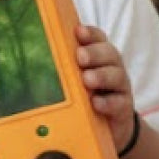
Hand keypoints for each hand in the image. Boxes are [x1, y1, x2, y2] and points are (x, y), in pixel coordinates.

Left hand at [75, 24, 135, 153]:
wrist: (109, 126)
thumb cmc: (87, 96)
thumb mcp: (75, 80)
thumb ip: (64, 67)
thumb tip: (36, 56)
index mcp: (100, 57)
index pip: (98, 38)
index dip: (90, 34)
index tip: (78, 32)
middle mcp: (112, 68)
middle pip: (110, 54)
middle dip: (94, 53)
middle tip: (80, 57)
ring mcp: (120, 88)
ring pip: (116, 76)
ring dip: (101, 76)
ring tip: (87, 79)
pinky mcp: (123, 108)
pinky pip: (118, 103)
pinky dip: (106, 102)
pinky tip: (95, 103)